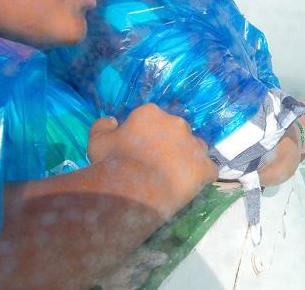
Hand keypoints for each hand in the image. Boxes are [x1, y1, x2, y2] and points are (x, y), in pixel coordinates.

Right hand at [86, 104, 215, 212]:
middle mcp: (176, 123)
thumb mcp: (96, 142)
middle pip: (175, 131)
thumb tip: (113, 121)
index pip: (151, 119)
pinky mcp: (206, 167)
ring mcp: (194, 144)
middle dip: (168, 144)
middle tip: (156, 164)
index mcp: (151, 113)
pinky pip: (208, 170)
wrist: (135, 190)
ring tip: (173, 177)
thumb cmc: (113, 164)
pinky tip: (188, 188)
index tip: (139, 150)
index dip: (145, 135)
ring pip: (194, 148)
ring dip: (187, 158)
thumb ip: (103, 126)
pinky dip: (201, 177)